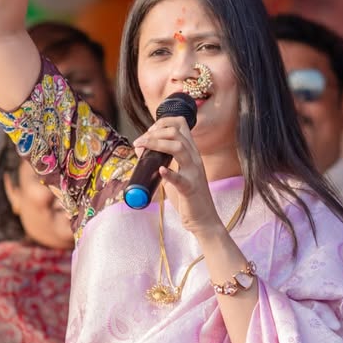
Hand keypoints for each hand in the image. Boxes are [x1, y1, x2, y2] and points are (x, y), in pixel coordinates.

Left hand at [135, 115, 221, 236]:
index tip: (148, 132)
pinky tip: (161, 170)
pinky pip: (181, 179)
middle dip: (154, 132)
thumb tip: (140, 150)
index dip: (162, 122)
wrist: (203, 219)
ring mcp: (194, 173)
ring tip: (141, 148)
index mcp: (191, 152)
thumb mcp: (174, 174)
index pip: (181, 124)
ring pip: (179, 148)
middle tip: (139, 142)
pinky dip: (170, 173)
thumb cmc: (187, 197)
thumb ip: (161, 162)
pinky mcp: (190, 189)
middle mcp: (194, 158)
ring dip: (156, 144)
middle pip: (176, 132)